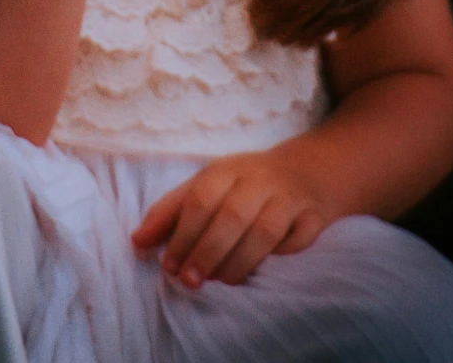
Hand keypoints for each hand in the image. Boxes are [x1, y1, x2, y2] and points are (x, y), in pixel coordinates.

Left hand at [130, 149, 335, 288]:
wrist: (307, 171)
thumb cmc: (244, 185)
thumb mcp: (206, 186)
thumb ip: (170, 212)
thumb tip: (137, 242)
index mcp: (226, 170)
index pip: (200, 199)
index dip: (182, 236)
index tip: (169, 266)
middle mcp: (259, 180)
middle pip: (232, 216)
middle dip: (207, 253)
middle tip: (190, 282)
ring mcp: (289, 198)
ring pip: (265, 232)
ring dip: (239, 262)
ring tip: (221, 281)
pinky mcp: (315, 216)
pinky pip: (297, 241)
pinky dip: (279, 257)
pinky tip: (262, 268)